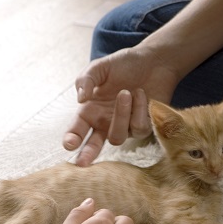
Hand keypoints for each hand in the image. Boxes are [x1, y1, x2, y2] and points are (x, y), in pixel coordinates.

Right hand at [65, 46, 180, 165]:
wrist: (153, 61)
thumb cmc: (124, 64)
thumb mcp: (100, 67)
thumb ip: (85, 80)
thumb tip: (80, 99)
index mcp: (91, 110)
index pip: (77, 128)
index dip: (72, 138)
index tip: (69, 144)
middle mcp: (105, 122)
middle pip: (95, 145)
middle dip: (88, 154)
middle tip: (82, 162)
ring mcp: (125, 126)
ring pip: (118, 136)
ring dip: (121, 115)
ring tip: (125, 92)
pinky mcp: (143, 127)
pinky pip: (138, 128)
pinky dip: (139, 109)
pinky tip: (141, 94)